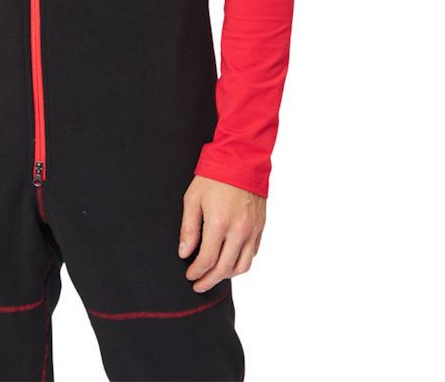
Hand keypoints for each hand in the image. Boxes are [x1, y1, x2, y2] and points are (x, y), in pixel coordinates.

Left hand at [178, 176, 264, 291]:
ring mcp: (252, 230)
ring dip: (227, 276)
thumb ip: (188, 228)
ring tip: (214, 276)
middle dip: (209, 280)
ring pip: (242, 266)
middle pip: (224, 269)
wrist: (242, 159)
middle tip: (198, 285)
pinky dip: (241, 262)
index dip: (196, 272)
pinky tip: (230, 261)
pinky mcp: (260, 227)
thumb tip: (185, 253)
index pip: (207, 260)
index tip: (189, 275)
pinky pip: (252, 253)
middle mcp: (238, 231)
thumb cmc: (214, 176)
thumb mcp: (193, 199)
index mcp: (219, 224)